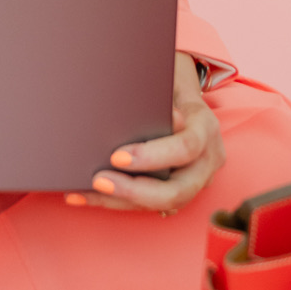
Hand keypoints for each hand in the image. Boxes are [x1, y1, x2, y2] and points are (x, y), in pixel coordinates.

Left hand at [67, 52, 225, 214]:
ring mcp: (197, 181)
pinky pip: (149, 206)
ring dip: (120, 201)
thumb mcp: (167, 83)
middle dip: (134, 191)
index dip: (152, 156)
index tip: (116, 157)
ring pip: (162, 205)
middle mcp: (207, 161)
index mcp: (205, 128)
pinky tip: (87, 195)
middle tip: (98, 181)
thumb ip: (159, 98)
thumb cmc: (170, 90)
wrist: (186, 104)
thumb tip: (153, 115)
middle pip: (178, 190)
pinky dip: (117, 202)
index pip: (186, 148)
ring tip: (83, 191)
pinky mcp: (179, 193)